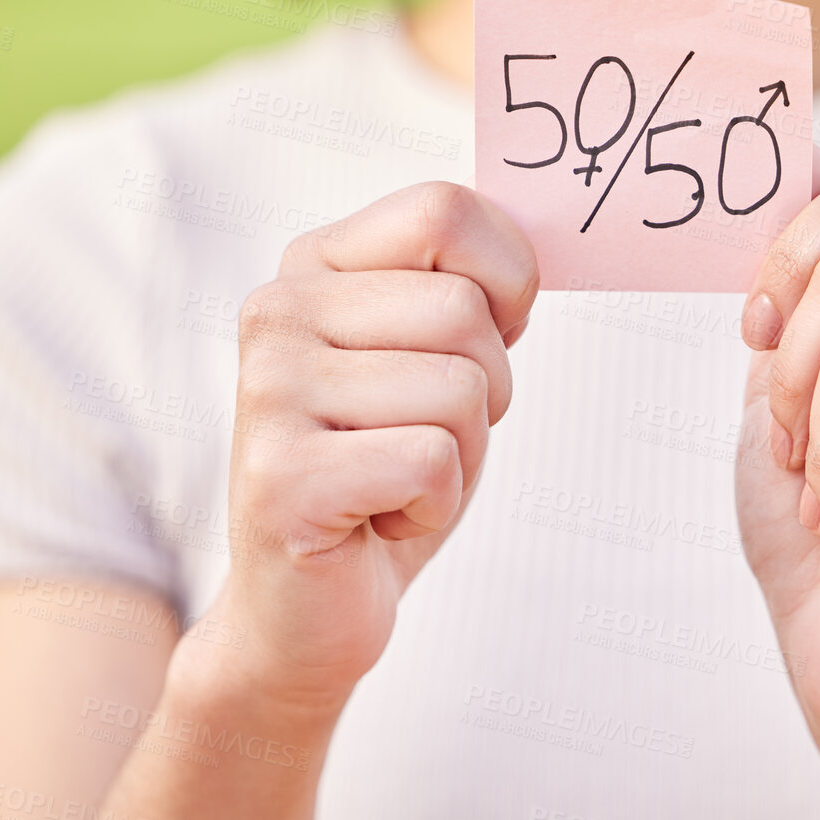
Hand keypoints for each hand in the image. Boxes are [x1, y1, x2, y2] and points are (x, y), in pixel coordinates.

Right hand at [207, 183, 538, 714]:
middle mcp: (276, 311)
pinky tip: (377, 520)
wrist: (305, 609)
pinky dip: (433, 504)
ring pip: (460, 390)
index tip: (484, 343)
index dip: (506, 281)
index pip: (444, 210)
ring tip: (394, 480)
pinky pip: (433, 461)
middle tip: (423, 438)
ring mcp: (268, 391)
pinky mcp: (281, 476)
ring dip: (459, 455)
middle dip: (486, 392)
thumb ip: (474, 288)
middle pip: (464, 312)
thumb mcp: (439, 359)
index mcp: (312, 264)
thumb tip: (551, 231)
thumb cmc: (388, 472)